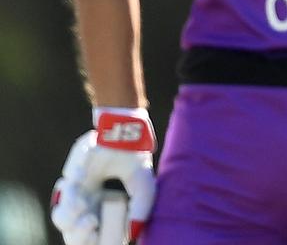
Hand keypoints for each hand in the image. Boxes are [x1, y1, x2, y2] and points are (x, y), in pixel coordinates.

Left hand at [51, 108, 155, 244]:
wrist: (124, 131)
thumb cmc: (134, 157)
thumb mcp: (144, 186)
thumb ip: (141, 209)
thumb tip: (132, 233)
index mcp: (104, 208)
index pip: (96, 234)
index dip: (98, 241)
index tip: (107, 242)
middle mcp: (87, 203)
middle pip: (75, 233)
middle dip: (82, 238)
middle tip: (94, 231)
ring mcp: (76, 192)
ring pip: (63, 219)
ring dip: (73, 224)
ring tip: (88, 220)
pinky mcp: (69, 179)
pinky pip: (64, 197)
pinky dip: (72, 196)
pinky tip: (83, 178)